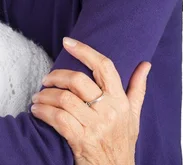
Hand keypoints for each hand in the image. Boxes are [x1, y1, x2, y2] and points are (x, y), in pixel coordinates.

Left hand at [31, 37, 148, 164]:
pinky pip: (57, 118)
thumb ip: (137, 88)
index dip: (85, 51)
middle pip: (77, 80)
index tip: (68, 42)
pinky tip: (37, 110)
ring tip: (38, 97)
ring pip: (63, 99)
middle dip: (56, 76)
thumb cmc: (123, 141)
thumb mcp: (134, 115)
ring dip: (45, 96)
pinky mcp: (81, 139)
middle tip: (46, 79)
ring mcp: (95, 126)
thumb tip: (145, 65)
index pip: (104, 66)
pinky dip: (43, 112)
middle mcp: (109, 110)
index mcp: (120, 101)